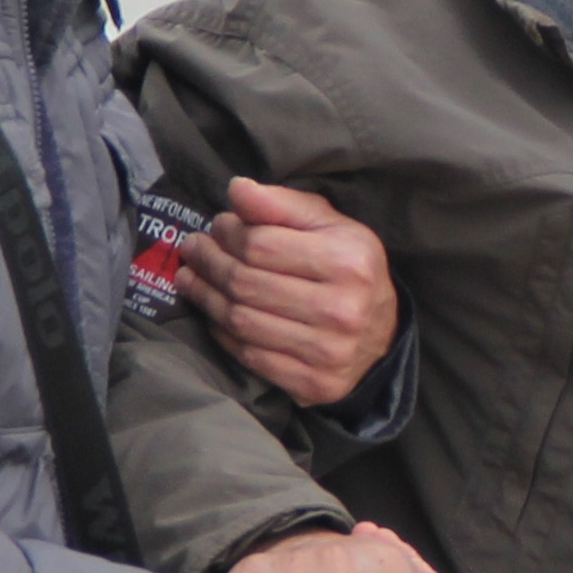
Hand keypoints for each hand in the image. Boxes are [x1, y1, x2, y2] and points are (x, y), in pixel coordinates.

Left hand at [177, 179, 401, 407]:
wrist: (382, 336)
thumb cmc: (349, 269)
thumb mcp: (329, 226)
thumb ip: (282, 205)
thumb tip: (236, 189)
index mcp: (348, 262)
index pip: (262, 245)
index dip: (228, 233)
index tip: (216, 226)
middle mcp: (342, 309)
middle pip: (247, 283)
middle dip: (209, 262)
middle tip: (193, 249)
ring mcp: (328, 351)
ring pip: (242, 320)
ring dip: (206, 297)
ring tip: (190, 278)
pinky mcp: (313, 383)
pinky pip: (250, 355)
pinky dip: (222, 333)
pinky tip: (213, 314)